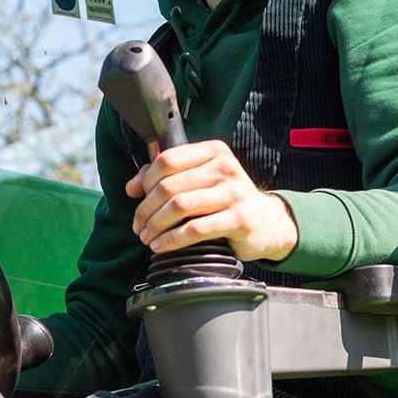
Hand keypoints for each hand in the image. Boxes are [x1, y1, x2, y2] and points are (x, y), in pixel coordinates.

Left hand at [126, 139, 298, 262]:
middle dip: (146, 209)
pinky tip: (161, 246)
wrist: (266, 222)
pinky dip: (172, 240)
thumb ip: (166, 177)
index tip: (136, 198)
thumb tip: (132, 187)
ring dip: (156, 226)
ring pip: (179, 207)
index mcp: (213, 151)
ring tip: (147, 237)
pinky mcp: (239, 219)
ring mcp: (234, 193)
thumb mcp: (200, 180)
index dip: (145, 181)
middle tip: (138, 226)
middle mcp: (225, 168)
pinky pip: (195, 230)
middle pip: (169, 186)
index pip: (167, 160)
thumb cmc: (225, 199)